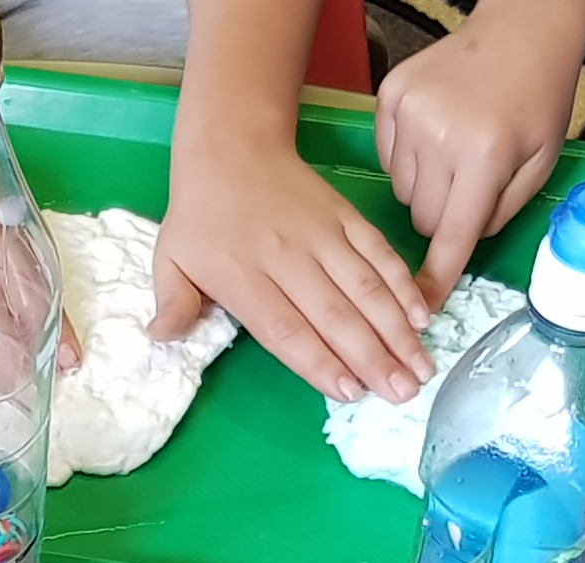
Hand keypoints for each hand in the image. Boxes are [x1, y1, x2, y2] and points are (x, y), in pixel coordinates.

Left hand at [155, 136, 432, 403]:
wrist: (232, 146)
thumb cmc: (201, 215)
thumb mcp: (170, 258)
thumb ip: (173, 302)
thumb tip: (161, 340)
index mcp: (243, 275)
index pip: (285, 328)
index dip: (319, 361)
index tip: (349, 391)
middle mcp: (288, 258)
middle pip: (335, 314)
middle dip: (373, 357)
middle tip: (403, 393)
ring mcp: (323, 236)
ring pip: (366, 287)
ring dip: (397, 329)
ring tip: (422, 367)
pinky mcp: (346, 217)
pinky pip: (379, 253)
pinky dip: (403, 284)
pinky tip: (423, 315)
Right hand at [374, 0, 584, 300]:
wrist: (520, 32)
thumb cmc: (538, 98)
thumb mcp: (540, 164)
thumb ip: (502, 212)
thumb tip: (461, 247)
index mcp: (484, 155)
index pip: (452, 234)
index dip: (437, 276)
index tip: (423, 307)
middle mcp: (438, 136)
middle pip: (423, 218)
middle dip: (445, 216)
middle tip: (471, 186)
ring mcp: (408, 114)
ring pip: (402, 191)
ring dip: (426, 186)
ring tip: (455, 151)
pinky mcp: (390, 96)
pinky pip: (388, 157)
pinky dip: (409, 156)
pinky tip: (436, 132)